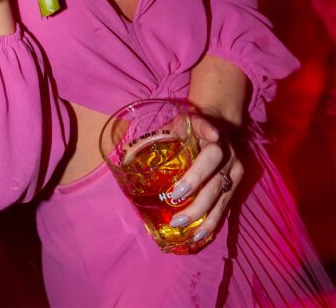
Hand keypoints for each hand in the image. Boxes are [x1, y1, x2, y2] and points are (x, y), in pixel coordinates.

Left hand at [167, 115, 243, 246]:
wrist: (222, 126)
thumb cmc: (189, 130)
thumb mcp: (175, 126)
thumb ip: (156, 138)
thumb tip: (125, 159)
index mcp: (206, 128)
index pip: (206, 125)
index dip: (208, 129)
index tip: (212, 135)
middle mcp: (225, 147)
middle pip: (214, 167)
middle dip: (196, 188)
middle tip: (175, 205)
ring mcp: (234, 166)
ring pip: (222, 191)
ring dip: (204, 213)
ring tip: (184, 227)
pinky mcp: (237, 183)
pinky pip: (226, 205)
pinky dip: (213, 221)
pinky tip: (201, 235)